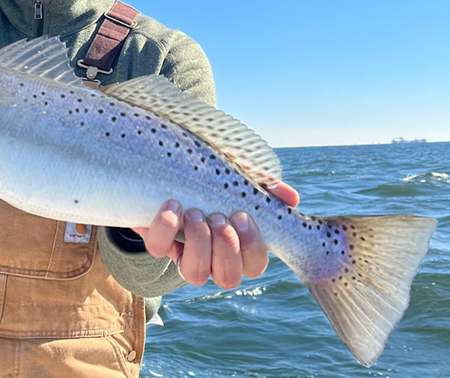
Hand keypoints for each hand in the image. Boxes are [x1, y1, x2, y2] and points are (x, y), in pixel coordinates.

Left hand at [133, 182, 299, 288]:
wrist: (165, 171)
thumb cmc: (211, 179)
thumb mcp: (239, 178)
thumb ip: (265, 186)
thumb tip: (291, 198)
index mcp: (238, 246)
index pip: (254, 266)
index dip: (252, 248)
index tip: (242, 216)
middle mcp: (213, 258)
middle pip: (228, 278)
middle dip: (225, 248)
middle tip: (217, 217)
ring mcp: (184, 253)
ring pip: (195, 274)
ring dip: (198, 243)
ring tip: (195, 213)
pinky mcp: (158, 242)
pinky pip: (160, 249)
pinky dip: (166, 228)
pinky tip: (172, 205)